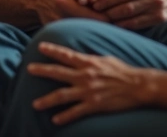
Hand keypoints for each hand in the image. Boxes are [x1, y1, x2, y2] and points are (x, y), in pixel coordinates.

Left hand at [27, 42, 164, 124]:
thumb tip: (80, 57)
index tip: (40, 47)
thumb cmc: (124, 71)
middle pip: (58, 73)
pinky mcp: (94, 105)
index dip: (52, 50)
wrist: (139, 86)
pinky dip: (64, 117)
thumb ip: (91, 59)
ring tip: (34, 104)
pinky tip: (55, 120)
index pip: (66, 55)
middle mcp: (85, 76)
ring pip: (62, 95)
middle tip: (28, 69)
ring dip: (46, 100)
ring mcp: (88, 91)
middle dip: (42, 70)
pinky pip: (75, 112)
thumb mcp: (106, 59)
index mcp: (88, 62)